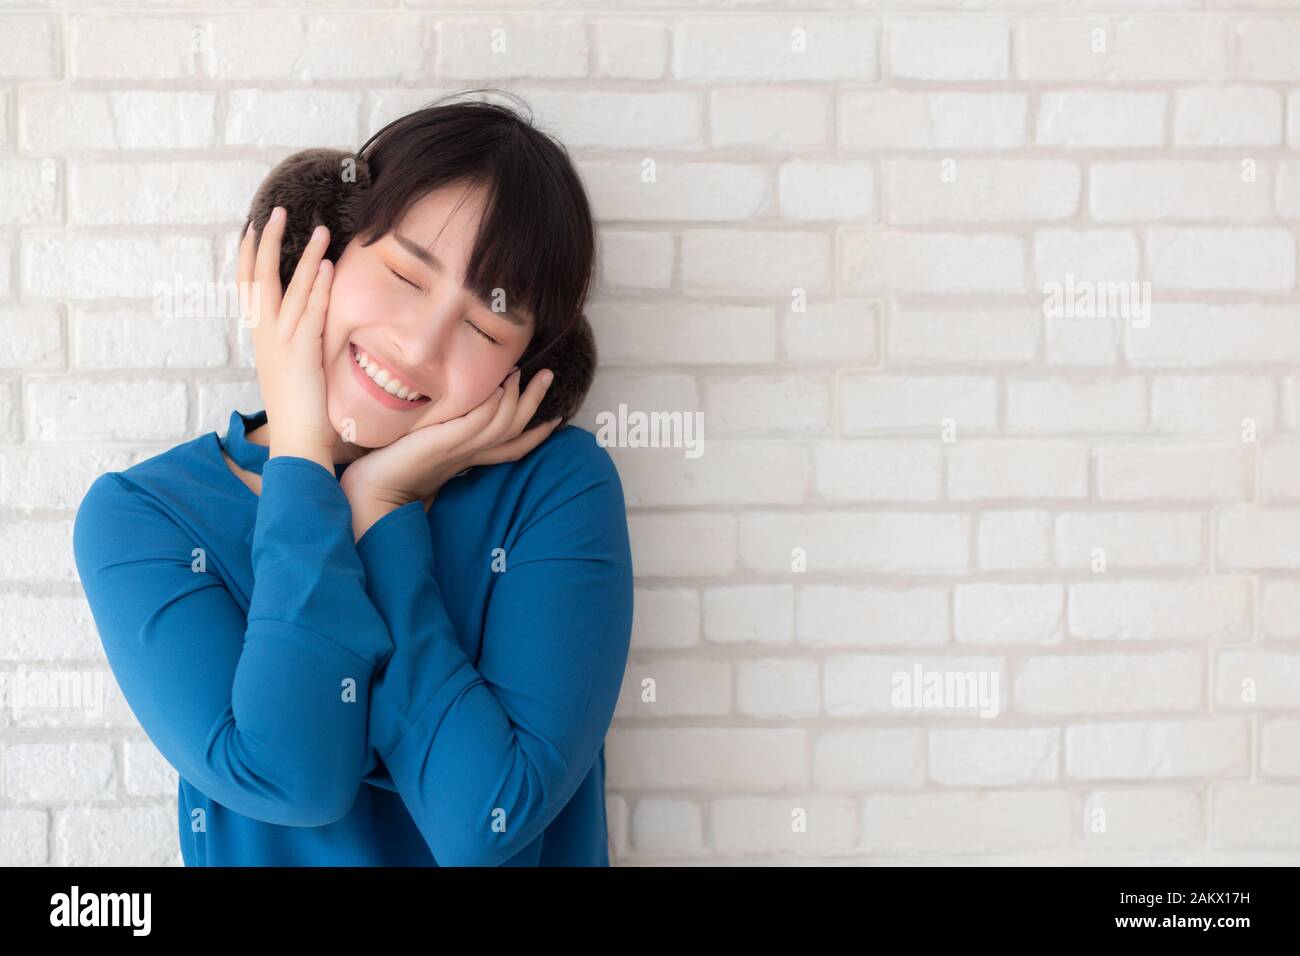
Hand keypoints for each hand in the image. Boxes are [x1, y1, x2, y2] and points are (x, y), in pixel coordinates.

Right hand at [239, 206, 336, 469]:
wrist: (297, 443)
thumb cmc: (299, 411)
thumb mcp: (293, 369)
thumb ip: (296, 344)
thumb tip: (306, 329)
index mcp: (261, 338)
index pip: (249, 287)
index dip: (250, 255)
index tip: (254, 227)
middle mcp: (266, 336)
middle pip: (260, 277)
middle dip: (269, 241)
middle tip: (279, 211)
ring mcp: (283, 343)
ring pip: (291, 288)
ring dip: (305, 255)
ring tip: (319, 228)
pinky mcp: (303, 353)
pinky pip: (311, 312)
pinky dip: (318, 286)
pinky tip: (326, 265)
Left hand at [340, 365, 560, 539]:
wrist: (371, 492)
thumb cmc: (390, 471)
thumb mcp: (423, 451)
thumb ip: (440, 438)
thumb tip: (445, 418)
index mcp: (468, 460)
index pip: (512, 448)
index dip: (536, 434)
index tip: (555, 416)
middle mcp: (469, 455)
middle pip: (514, 431)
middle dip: (534, 403)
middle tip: (548, 374)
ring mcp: (459, 449)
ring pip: (502, 425)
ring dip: (517, 398)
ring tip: (523, 372)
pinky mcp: (444, 443)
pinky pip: (477, 424)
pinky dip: (492, 407)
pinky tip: (500, 388)